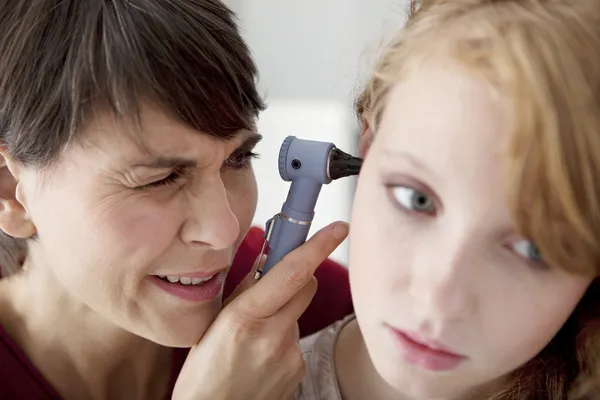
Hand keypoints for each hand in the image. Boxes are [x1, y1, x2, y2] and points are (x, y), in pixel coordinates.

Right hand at [172, 221, 348, 399]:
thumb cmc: (203, 370)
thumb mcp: (213, 323)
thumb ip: (245, 290)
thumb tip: (271, 262)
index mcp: (244, 318)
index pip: (292, 273)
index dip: (318, 246)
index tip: (338, 228)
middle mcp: (273, 336)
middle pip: (307, 286)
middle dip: (296, 277)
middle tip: (272, 284)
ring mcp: (290, 356)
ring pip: (299, 312)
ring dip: (283, 312)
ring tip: (255, 336)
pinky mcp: (299, 369)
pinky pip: (297, 337)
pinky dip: (283, 337)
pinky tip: (262, 355)